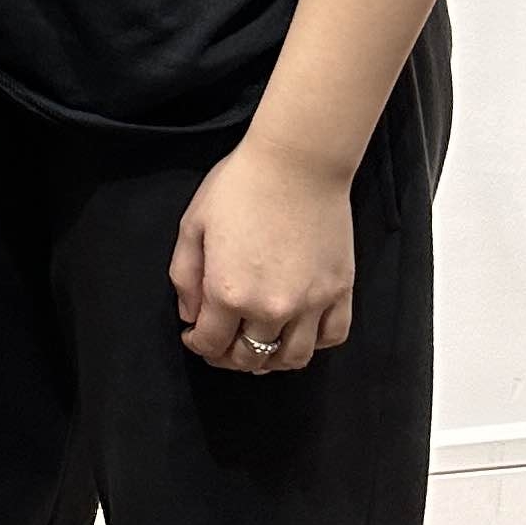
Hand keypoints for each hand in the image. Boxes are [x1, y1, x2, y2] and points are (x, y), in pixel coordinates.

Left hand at [171, 139, 356, 373]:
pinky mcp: (340, 292)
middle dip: (229, 356)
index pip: (211, 343)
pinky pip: (332, 337)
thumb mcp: (193, 226)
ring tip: (259, 344)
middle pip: (250, 358)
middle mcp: (271, 308)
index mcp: (228, 293)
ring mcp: (311, 304)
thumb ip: (185, 276)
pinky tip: (298, 332)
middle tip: (222, 344)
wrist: (297, 164)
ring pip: (292, 358)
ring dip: (271, 360)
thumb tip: (190, 314)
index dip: (197, 345)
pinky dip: (315, 344)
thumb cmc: (240, 187)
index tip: (194, 336)